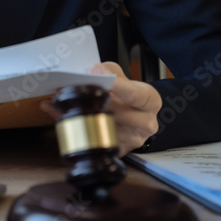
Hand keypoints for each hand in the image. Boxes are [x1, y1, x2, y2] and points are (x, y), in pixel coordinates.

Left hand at [39, 62, 161, 155]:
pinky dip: (81, 129)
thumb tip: (92, 72)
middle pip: (119, 114)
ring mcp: (136, 139)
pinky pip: (99, 141)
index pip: (135, 94)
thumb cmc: (125, 90)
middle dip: (96, 103)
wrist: (134, 111)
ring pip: (107, 128)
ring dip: (86, 117)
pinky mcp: (122, 149)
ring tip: (71, 105)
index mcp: (150, 101)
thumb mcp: (120, 74)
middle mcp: (147, 122)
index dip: (117, 86)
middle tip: (75, 92)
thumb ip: (107, 70)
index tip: (98, 76)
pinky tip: (70, 119)